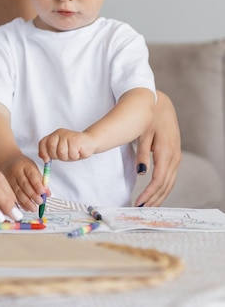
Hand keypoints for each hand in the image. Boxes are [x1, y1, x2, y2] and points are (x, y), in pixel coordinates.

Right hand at [0, 154, 47, 212]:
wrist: (7, 161)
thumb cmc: (23, 166)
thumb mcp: (33, 168)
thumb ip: (41, 180)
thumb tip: (48, 194)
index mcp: (25, 165)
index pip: (32, 175)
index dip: (37, 184)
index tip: (42, 192)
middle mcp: (16, 172)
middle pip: (24, 184)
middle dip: (33, 195)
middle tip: (40, 202)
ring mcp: (9, 179)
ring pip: (18, 192)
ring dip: (26, 202)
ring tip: (34, 208)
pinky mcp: (6, 186)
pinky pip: (13, 196)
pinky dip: (20, 203)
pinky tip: (26, 208)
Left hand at [39, 128, 95, 161]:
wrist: (89, 142)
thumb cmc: (74, 147)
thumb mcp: (60, 149)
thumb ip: (51, 151)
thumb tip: (42, 157)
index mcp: (54, 135)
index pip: (43, 143)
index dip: (43, 152)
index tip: (46, 160)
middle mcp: (60, 133)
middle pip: (51, 147)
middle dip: (56, 156)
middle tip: (65, 155)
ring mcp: (68, 136)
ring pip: (61, 153)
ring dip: (68, 157)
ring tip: (73, 152)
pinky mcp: (76, 140)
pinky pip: (71, 154)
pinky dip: (75, 156)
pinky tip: (78, 151)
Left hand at [134, 90, 180, 206]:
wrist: (160, 104)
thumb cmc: (148, 117)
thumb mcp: (143, 133)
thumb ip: (142, 153)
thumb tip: (141, 173)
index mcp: (166, 152)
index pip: (159, 180)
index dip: (149, 194)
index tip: (139, 203)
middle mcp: (174, 157)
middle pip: (166, 185)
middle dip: (154, 199)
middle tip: (140, 210)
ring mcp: (176, 157)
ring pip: (170, 183)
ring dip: (159, 196)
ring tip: (147, 207)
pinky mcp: (175, 156)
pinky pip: (170, 176)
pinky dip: (163, 188)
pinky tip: (155, 194)